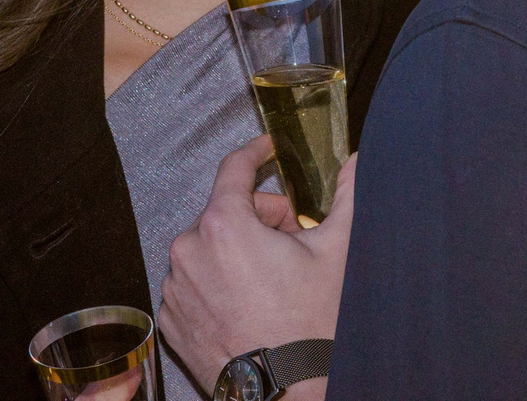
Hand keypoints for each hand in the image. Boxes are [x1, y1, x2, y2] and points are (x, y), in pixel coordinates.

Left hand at [162, 135, 354, 391]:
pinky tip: (247, 303)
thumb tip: (355, 160)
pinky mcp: (172, 321)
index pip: (234, 168)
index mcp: (223, 225)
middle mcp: (188, 251)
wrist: (288, 395)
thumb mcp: (336, 251)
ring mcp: (176, 289)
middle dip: (261, 220)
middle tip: (293, 245)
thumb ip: (346, 194)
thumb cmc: (310, 325)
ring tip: (271, 281)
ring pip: (209, 248)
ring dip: (237, 252)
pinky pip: (194, 283)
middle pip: (227, 211)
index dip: (257, 152)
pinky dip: (217, 283)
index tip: (270, 149)